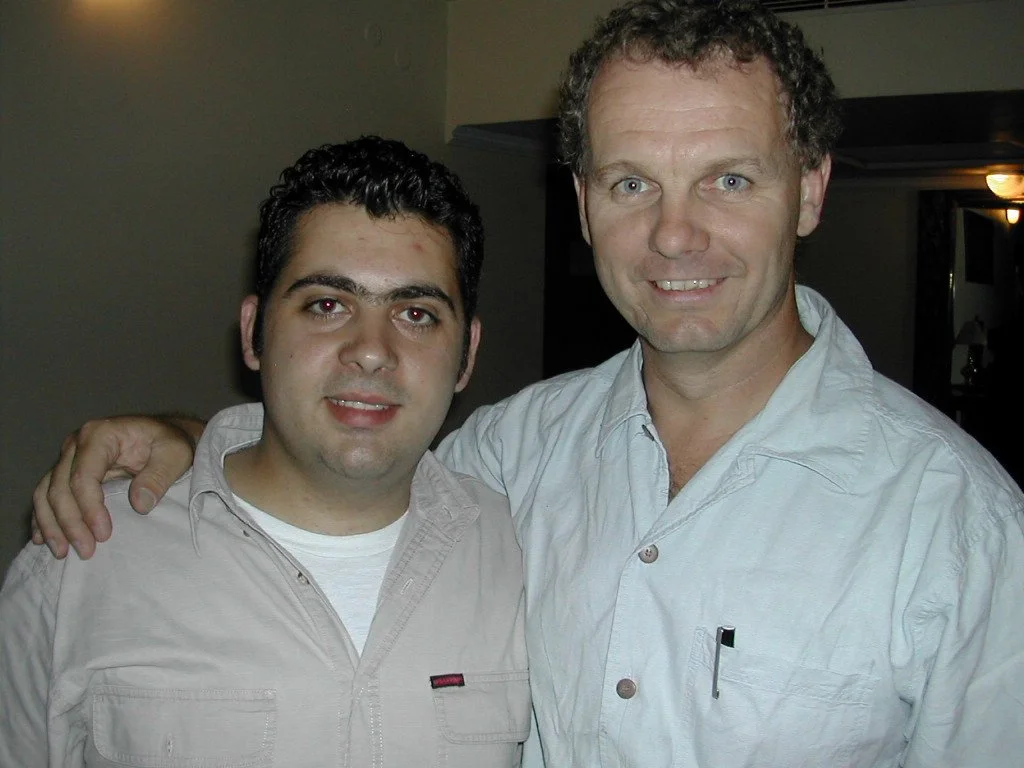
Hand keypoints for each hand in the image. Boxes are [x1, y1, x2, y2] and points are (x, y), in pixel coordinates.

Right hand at [31, 415, 203, 558]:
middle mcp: (76, 444)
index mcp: (100, 434)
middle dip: (70, 523)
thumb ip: (159, 476)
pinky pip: (45, 495)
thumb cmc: (170, 443)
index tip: (104, 535)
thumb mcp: (175, 454)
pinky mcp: (66, 471)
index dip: (89, 509)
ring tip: (61, 553)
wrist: (164, 436)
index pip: (83, 476)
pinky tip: (44, 539)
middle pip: (59, 488)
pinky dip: (44, 518)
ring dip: (50, 525)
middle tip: (86, 551)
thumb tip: (140, 504)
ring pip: (45, 493)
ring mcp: (68, 457)